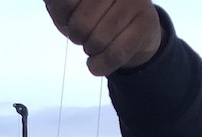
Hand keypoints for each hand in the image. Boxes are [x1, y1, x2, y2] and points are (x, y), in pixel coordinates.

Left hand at [43, 0, 162, 75]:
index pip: (66, 4)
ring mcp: (135, 1)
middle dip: (78, 37)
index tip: (69, 20)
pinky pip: (115, 54)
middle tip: (85, 34)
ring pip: (98, 41)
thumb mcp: (70, 5)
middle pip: (81, 25)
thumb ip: (58, 3)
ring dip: (90, 51)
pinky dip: (100, 66)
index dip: (63, 19)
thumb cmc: (93, 13)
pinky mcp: (146, 23)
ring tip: (95, 43)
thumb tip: (55, 3)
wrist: (133, 29)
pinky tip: (95, 64)